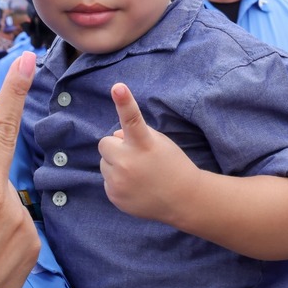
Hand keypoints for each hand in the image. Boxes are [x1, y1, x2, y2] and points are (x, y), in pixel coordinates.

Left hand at [98, 83, 195, 222]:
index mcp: (144, 144)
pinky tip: (135, 186)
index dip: (124, 102)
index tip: (118, 87)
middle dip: (116, 147)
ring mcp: (119, 181)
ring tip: (137, 173)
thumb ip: (135, 134)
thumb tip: (115, 137)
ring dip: (116, 164)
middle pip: (105, 143)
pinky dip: (117, 181)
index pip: (132, 118)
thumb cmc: (172, 165)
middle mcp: (128, 162)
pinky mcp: (114, 195)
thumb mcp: (159, 142)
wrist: (183, 200)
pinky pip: (107, 180)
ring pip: (104, 163)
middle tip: (134, 156)